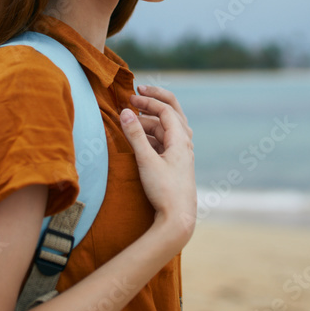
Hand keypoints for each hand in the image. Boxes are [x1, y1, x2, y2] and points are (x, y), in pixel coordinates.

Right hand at [119, 85, 196, 244]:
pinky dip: (153, 133)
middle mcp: (184, 144)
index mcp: (181, 140)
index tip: (129, 98)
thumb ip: (135, 135)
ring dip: (151, 119)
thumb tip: (125, 112)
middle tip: (138, 90)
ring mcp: (181, 154)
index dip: (148, 101)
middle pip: (172, 112)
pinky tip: (140, 137)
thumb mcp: (146, 161)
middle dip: (155, 100)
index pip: (165, 110)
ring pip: (168, 127)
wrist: (178, 219)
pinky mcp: (176, 164)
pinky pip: (165, 140)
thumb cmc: (164, 191)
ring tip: (133, 117)